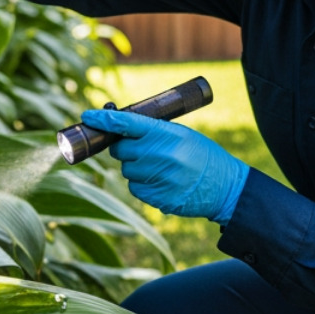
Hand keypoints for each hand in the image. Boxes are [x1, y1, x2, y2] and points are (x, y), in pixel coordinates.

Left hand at [80, 108, 249, 224]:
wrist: (225, 187)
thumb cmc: (203, 156)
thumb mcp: (183, 135)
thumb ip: (154, 131)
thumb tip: (121, 128)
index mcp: (166, 134)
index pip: (126, 123)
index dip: (104, 119)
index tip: (88, 116)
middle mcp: (159, 155)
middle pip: (120, 149)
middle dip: (124, 148)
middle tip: (141, 148)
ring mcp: (157, 178)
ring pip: (126, 170)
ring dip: (135, 167)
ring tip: (160, 167)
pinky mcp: (156, 197)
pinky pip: (134, 187)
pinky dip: (142, 184)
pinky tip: (161, 181)